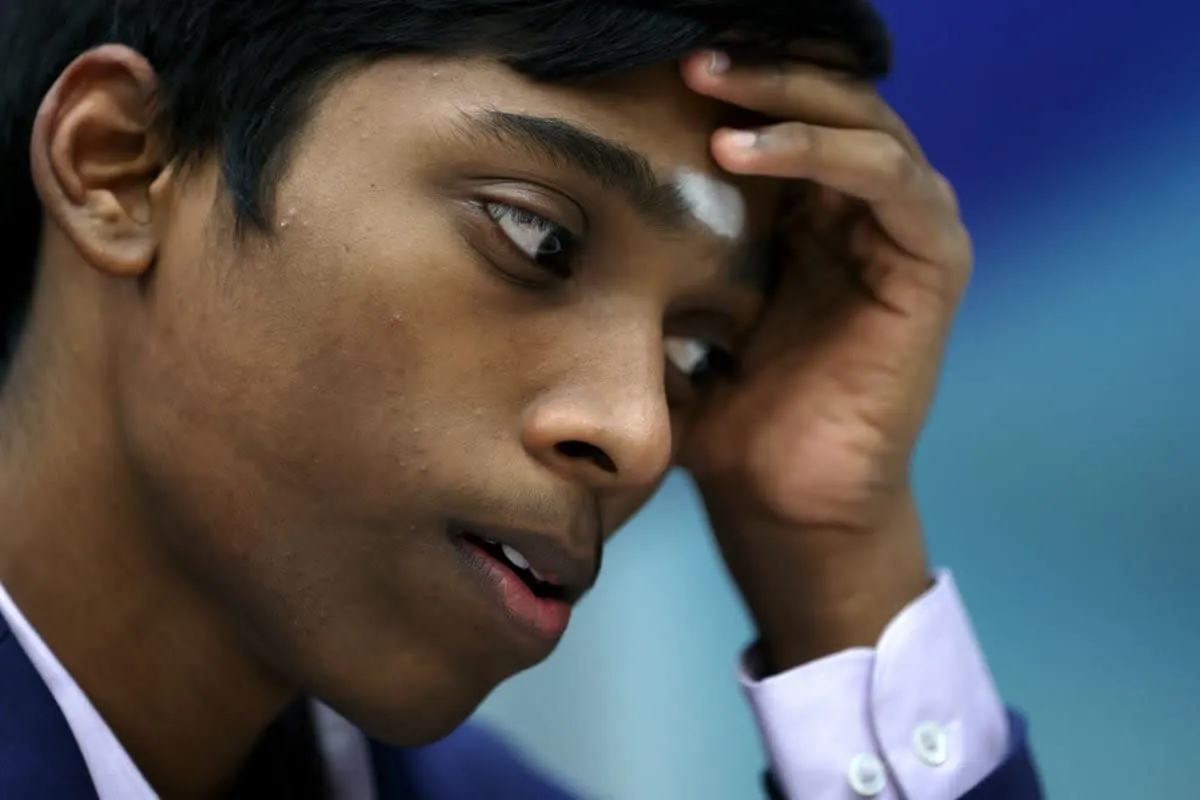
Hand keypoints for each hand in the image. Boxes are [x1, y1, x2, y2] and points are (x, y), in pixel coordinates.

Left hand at [676, 52, 972, 670]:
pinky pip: (889, 179)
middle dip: (758, 68)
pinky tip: (743, 151)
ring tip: (707, 83)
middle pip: (828, 98)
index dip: (733, 81)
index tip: (650, 60)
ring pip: (861, 120)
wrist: (779, 497)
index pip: (786, 111)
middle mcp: (864, 210)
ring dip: (784, 92)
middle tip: (684, 54)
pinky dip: (822, 151)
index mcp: (812, 214)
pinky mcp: (933, 263)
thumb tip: (577, 194)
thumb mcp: (680, 311)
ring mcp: (905, 230)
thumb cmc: (726, 411)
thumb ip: (660, 251)